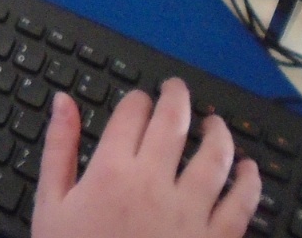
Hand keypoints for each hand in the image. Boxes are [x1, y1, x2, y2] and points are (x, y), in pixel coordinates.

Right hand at [33, 78, 261, 237]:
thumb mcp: (51, 204)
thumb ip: (59, 148)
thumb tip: (64, 100)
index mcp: (111, 170)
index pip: (133, 114)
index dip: (138, 100)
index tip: (140, 101)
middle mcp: (154, 182)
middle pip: (175, 122)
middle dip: (178, 97)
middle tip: (178, 88)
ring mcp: (190, 213)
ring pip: (215, 156)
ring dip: (218, 132)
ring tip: (214, 124)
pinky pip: (241, 203)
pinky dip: (250, 181)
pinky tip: (249, 169)